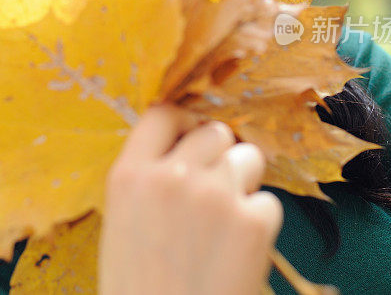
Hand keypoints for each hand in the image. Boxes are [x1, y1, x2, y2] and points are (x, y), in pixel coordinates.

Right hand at [99, 104, 282, 294]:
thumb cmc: (138, 287)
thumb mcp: (123, 222)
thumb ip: (149, 178)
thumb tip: (187, 147)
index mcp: (130, 175)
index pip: (163, 112)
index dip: (183, 123)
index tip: (191, 137)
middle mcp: (172, 176)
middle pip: (213, 131)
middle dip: (219, 153)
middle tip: (215, 187)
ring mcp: (215, 195)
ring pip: (247, 158)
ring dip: (242, 182)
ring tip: (225, 223)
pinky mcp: (253, 222)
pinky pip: (267, 201)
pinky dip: (259, 223)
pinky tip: (237, 253)